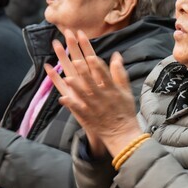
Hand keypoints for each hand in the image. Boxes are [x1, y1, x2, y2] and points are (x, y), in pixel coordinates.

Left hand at [43, 29, 140, 156]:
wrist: (122, 133)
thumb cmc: (124, 110)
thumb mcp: (125, 90)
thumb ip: (119, 72)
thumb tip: (116, 55)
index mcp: (112, 89)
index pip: (104, 73)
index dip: (96, 62)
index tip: (90, 53)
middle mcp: (103, 97)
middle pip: (92, 81)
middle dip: (83, 70)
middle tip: (75, 58)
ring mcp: (94, 107)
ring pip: (83, 94)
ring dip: (75, 86)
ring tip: (66, 77)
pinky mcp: (88, 117)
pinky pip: (78, 110)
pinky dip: (70, 104)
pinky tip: (62, 98)